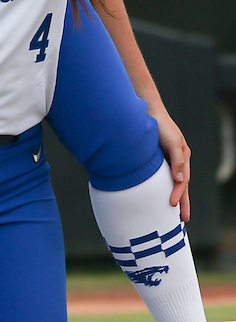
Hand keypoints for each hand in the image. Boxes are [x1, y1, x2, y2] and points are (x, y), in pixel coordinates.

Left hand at [149, 104, 190, 220]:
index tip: (172, 206)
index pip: (183, 181)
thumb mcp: (171, 141)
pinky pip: (161, 175)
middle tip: (183, 220)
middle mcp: (177, 158)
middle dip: (182, 201)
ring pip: (172, 181)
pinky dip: (163, 186)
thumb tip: (181, 180)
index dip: (179, 194)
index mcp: (183, 156)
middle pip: (181, 184)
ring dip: (174, 195)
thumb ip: (177, 160)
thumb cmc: (159, 124)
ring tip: (172, 211)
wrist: (146, 109)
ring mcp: (167, 158)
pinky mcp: (157, 156)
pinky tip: (158, 193)